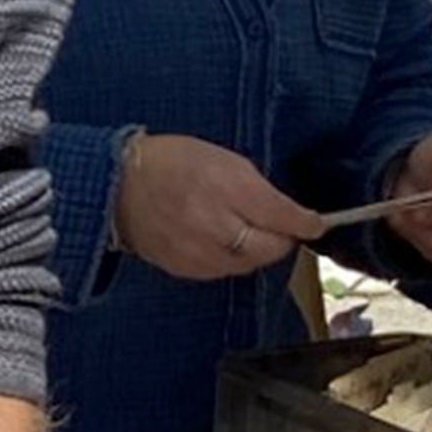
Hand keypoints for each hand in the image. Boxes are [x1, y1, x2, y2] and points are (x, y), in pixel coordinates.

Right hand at [111, 134, 328, 288]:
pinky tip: (220, 242)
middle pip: (272, 248)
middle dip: (282, 239)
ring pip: (250, 264)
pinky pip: (224, 271)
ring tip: (244, 231)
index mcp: (228, 187)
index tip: (315, 223)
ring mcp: (200, 251)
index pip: (284, 216)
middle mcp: (217, 223)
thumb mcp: (222, 160)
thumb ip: (258, 188)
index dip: (306, 223)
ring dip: (257, 251)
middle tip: (279, 227)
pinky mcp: (186, 269)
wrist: (117, 185)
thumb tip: (291, 214)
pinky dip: (231, 260)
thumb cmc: (172, 163)